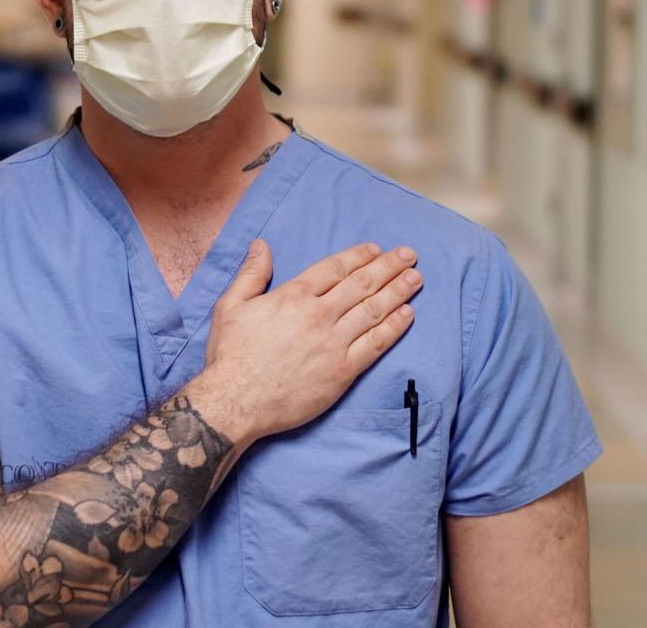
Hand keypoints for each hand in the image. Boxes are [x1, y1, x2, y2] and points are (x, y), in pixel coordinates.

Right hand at [192, 240, 422, 443]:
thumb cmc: (231, 356)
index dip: (358, 256)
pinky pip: (375, 345)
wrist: (236, 401)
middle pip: (361, 284)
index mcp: (293, 296)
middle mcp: (318, 316)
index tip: (375, 249)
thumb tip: (261, 245)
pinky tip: (407, 315)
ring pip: (373, 311)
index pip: (335, 268)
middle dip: (388, 267)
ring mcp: (333, 344)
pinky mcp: (342, 371)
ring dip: (397, 292)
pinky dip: (394, 328)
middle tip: (408, 255)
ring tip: (415, 278)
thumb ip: (251, 274)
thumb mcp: (230, 306)